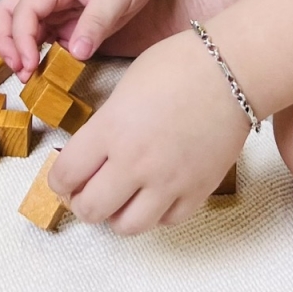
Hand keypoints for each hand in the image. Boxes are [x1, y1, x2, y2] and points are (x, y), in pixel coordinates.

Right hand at [0, 0, 158, 78]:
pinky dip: (39, 51)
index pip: (24, 10)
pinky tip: (48, 67)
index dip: (21, 39)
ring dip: (20, 50)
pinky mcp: (68, 17)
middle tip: (19, 70)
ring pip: (25, 28)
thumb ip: (96, 22)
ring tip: (29, 74)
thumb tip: (76, 53)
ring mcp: (58, 5)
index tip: (29, 63)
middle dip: (6, 42)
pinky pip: (46, 36)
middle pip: (9, 14)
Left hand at [48, 29, 247, 233]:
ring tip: (122, 197)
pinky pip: (167, 221)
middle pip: (90, 209)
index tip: (65, 178)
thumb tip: (95, 152)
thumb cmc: (179, 65)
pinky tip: (156, 194)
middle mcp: (135, 162)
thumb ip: (106, 124)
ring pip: (127, 226)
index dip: (58, 181)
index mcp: (111, 130)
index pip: (65, 175)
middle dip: (83, 202)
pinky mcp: (197, 191)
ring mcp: (168, 181)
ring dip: (117, 215)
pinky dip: (156, 213)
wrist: (234, 69)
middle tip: (89, 190)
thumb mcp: (125, 87)